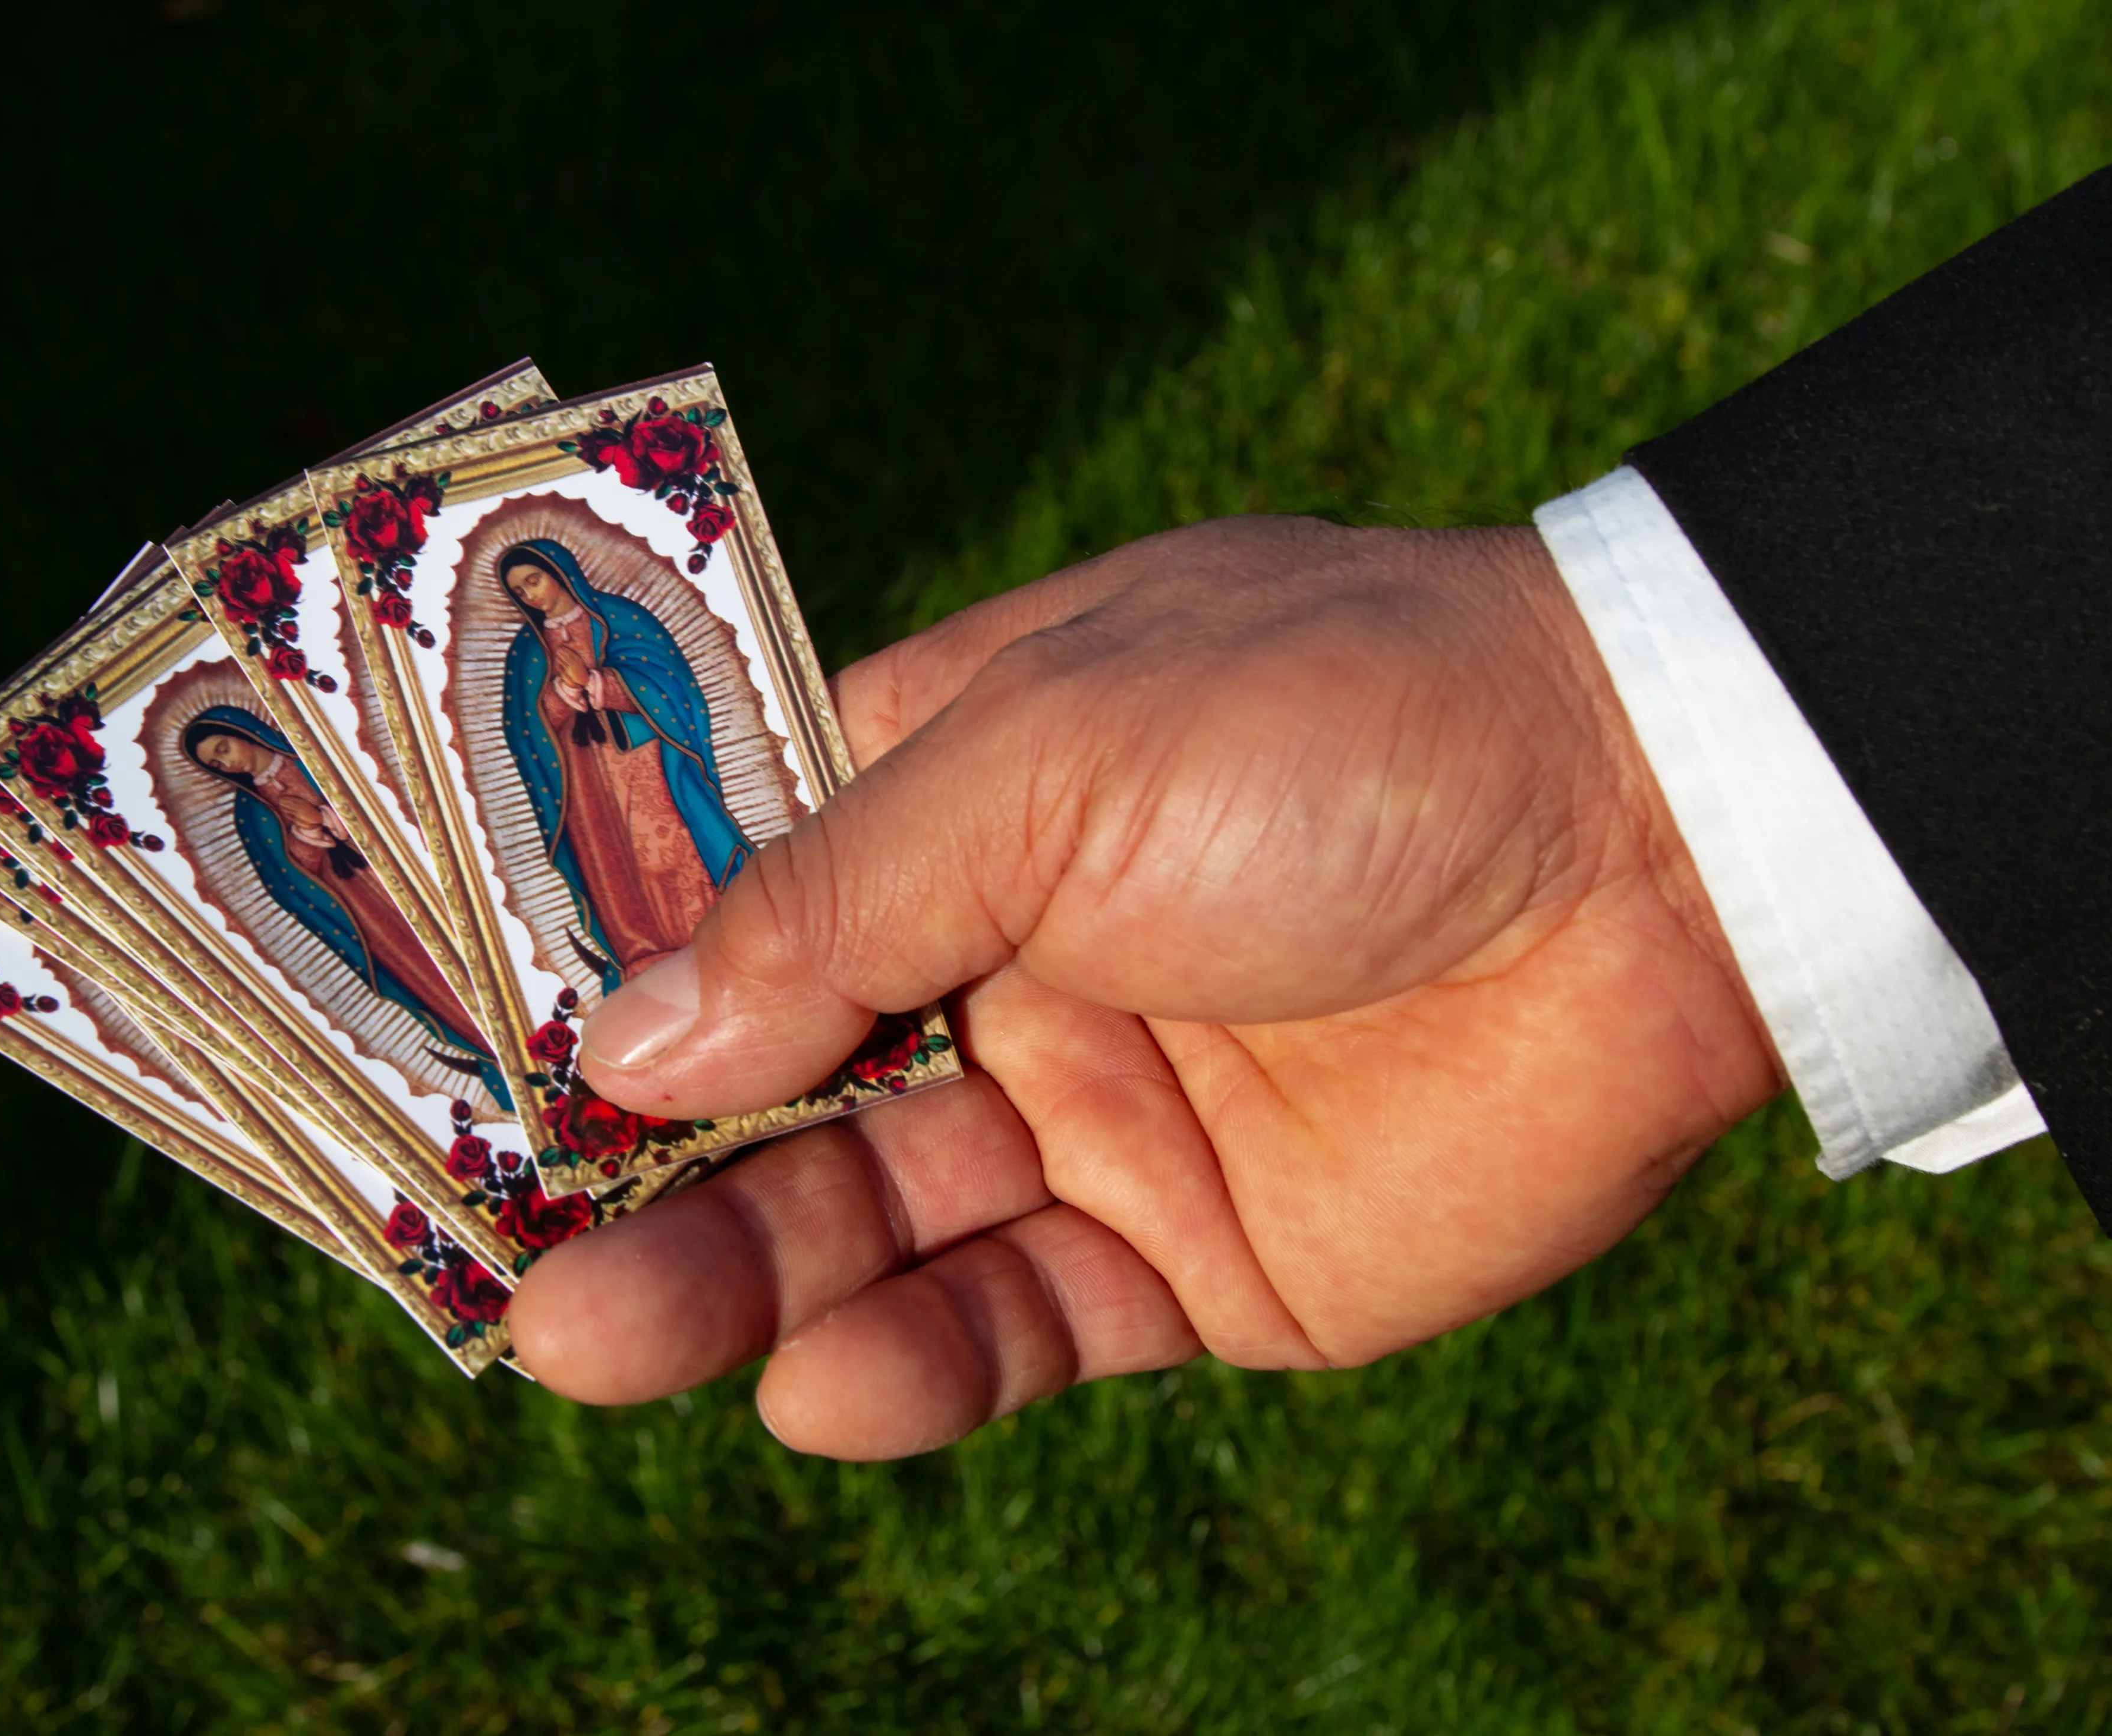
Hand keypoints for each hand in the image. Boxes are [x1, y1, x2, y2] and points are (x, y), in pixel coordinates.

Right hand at [505, 517, 1781, 1458]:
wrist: (1656, 847)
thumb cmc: (1341, 727)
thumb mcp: (1052, 760)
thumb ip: (835, 902)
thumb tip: (630, 1036)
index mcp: (959, 787)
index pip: (728, 892)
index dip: (599, 978)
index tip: (455, 1062)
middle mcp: (1006, 954)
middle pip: (772, 1085)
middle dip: (640, 1168)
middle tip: (500, 1257)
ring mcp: (1093, 1109)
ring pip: (869, 1221)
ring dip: (734, 1281)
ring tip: (593, 1335)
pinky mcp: (1193, 1255)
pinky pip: (1017, 1326)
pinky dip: (917, 1364)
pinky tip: (825, 1383)